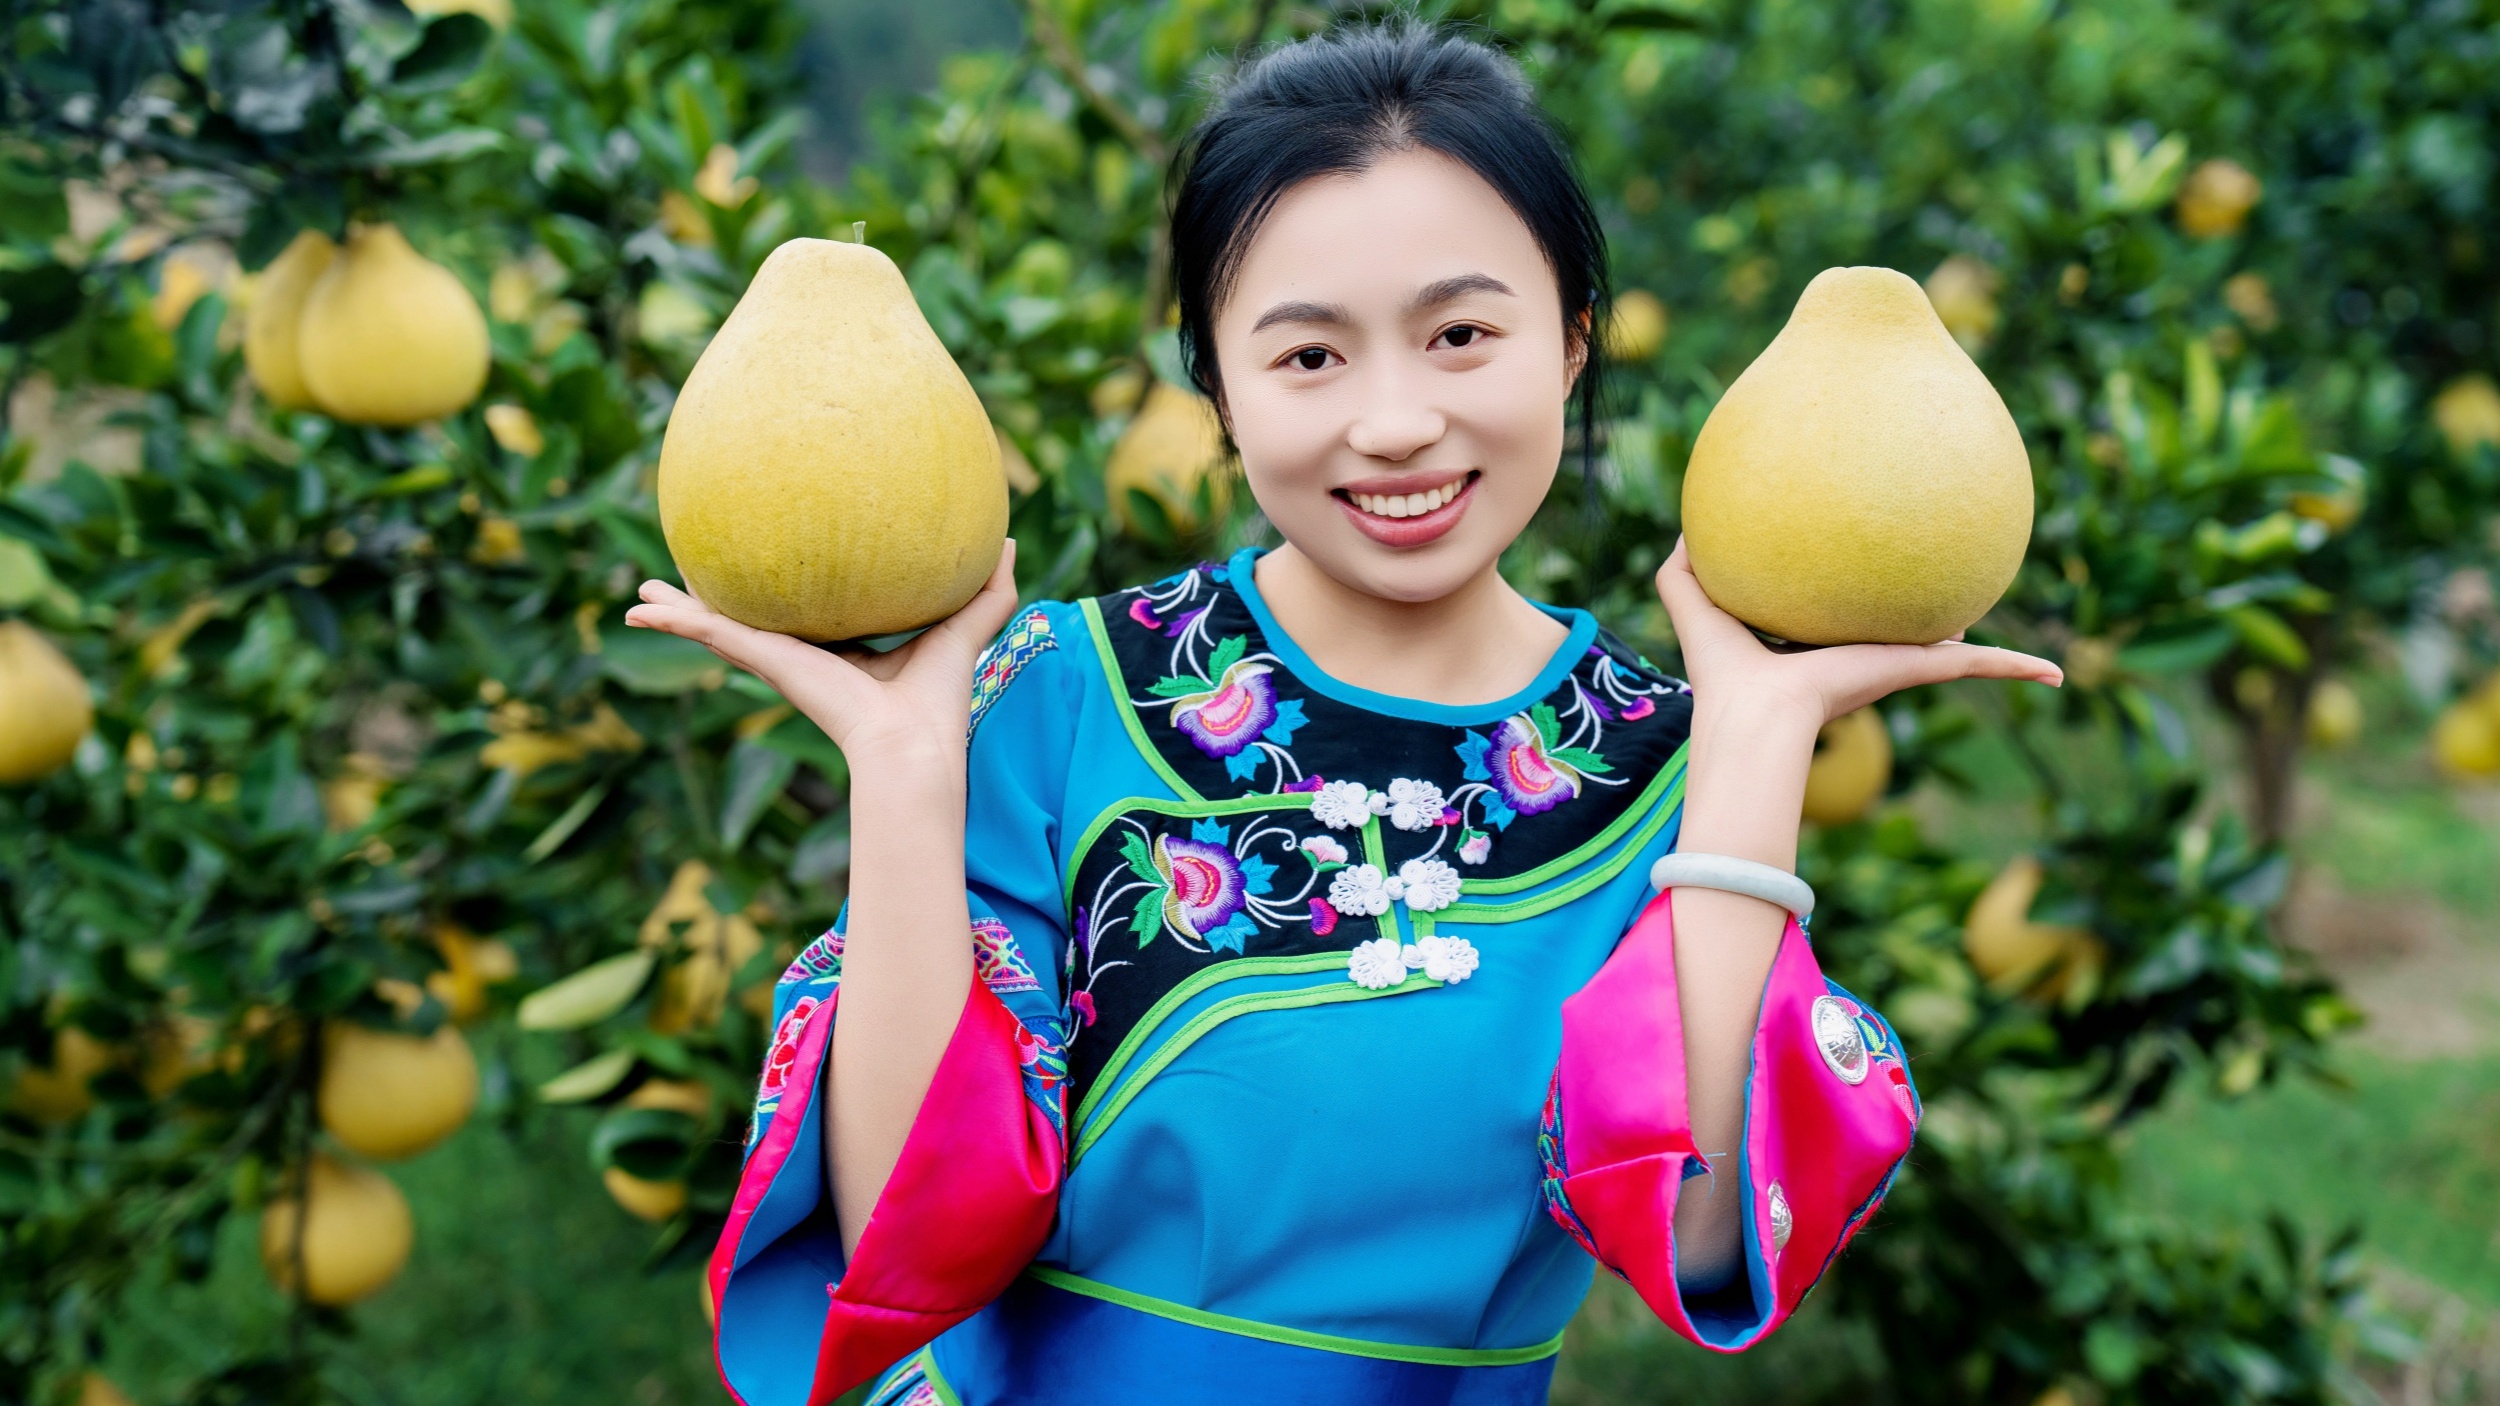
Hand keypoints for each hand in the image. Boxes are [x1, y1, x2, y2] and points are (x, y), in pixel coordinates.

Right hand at [622, 541, 1023, 761]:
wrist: (912, 743)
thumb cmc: (941, 698)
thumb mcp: (968, 625)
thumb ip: (989, 587)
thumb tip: (1009, 539)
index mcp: (843, 650)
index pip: (808, 619)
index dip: (789, 597)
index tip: (770, 577)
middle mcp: (804, 656)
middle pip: (752, 623)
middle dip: (719, 607)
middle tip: (683, 585)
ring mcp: (779, 660)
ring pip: (716, 629)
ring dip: (676, 613)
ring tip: (637, 597)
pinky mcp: (765, 660)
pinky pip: (708, 633)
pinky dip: (672, 621)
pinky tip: (637, 609)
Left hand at [1653, 537, 2060, 729]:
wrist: (1757, 712)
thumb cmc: (1723, 669)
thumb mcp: (1695, 604)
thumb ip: (1683, 569)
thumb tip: (1683, 527)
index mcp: (1819, 644)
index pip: (1846, 619)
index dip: (1860, 600)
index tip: (1874, 581)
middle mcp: (1861, 656)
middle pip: (1904, 638)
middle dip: (1930, 628)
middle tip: (1954, 600)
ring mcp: (1893, 666)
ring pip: (1953, 656)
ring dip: (1994, 657)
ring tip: (2038, 657)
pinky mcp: (1914, 670)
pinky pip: (1977, 667)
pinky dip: (2016, 669)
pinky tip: (2055, 674)